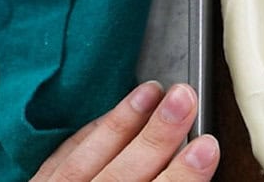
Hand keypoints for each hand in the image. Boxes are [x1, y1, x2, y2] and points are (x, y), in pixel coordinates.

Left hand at [32, 82, 218, 181]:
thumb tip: (196, 157)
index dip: (181, 176)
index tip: (207, 146)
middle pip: (118, 178)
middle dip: (154, 137)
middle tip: (183, 99)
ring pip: (83, 163)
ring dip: (121, 124)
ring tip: (152, 90)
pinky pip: (57, 162)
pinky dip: (87, 136)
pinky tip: (112, 114)